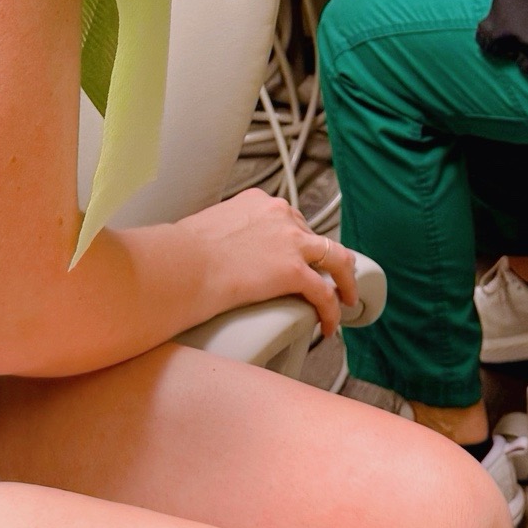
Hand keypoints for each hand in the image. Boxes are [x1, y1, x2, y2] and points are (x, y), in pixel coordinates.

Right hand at [187, 187, 358, 337]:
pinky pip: (325, 293)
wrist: (182, 266)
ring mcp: (291, 241)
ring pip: (337, 259)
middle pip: (315, 238)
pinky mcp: (294, 271)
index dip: (301, 242)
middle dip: (321, 261)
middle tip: (325, 281)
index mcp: (259, 202)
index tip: (301, 258)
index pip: (291, 220)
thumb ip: (227, 235)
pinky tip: (330, 325)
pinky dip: (332, 310)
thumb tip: (221, 254)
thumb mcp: (210, 228)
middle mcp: (280, 215)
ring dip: (345, 281)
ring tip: (345, 300)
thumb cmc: (183, 253)